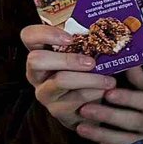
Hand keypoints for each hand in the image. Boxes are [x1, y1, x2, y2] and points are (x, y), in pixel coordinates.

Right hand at [23, 24, 142, 143]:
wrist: (93, 107)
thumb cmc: (88, 74)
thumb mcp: (87, 57)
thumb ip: (90, 44)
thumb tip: (113, 33)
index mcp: (41, 53)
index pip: (29, 36)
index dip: (45, 33)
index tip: (70, 38)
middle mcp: (36, 74)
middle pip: (36, 59)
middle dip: (66, 59)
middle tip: (91, 62)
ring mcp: (45, 93)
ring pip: (59, 81)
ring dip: (89, 79)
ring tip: (110, 80)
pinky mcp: (57, 111)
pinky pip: (74, 100)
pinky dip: (93, 94)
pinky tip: (106, 92)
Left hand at [75, 62, 142, 143]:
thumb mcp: (142, 85)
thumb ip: (136, 75)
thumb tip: (128, 59)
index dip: (128, 98)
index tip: (108, 93)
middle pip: (135, 121)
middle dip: (110, 115)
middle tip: (85, 109)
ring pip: (128, 139)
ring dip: (103, 133)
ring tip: (80, 128)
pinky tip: (91, 139)